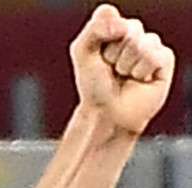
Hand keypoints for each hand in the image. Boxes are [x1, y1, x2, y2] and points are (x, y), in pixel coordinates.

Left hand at [72, 4, 174, 135]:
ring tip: (125, 75)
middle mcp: (133, 32)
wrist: (108, 113)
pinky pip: (154, 56)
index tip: (96, 55)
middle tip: (111, 68)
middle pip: (128, 28)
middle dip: (113, 53)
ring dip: (127, 64)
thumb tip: (122, 25)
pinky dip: (142, 71)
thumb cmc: (94, 86)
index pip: (108, 15)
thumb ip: (94, 30)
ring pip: (142, 43)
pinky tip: (140, 78)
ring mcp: (150, 44)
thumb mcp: (82, 53)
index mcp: (112, 26)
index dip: (101, 36)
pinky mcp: (165, 58)